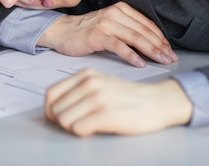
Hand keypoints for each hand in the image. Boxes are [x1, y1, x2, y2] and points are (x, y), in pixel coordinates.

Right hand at [38, 2, 177, 67]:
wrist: (62, 32)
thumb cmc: (87, 32)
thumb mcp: (111, 25)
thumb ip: (129, 30)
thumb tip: (152, 44)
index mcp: (121, 9)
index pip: (147, 24)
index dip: (161, 38)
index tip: (170, 50)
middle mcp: (115, 14)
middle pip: (144, 31)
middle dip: (160, 46)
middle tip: (171, 58)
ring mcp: (106, 24)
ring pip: (135, 38)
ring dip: (151, 51)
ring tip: (161, 60)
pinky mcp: (97, 35)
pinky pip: (118, 46)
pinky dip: (131, 55)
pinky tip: (140, 63)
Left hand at [45, 69, 192, 136]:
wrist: (157, 101)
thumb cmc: (129, 97)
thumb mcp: (101, 84)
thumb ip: (79, 90)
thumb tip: (54, 107)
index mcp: (86, 75)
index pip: (51, 94)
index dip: (51, 110)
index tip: (60, 117)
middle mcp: (90, 83)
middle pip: (55, 110)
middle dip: (62, 121)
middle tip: (77, 123)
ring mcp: (98, 98)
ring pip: (64, 120)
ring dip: (73, 128)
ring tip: (88, 125)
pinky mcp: (106, 114)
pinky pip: (78, 129)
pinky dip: (83, 133)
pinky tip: (95, 129)